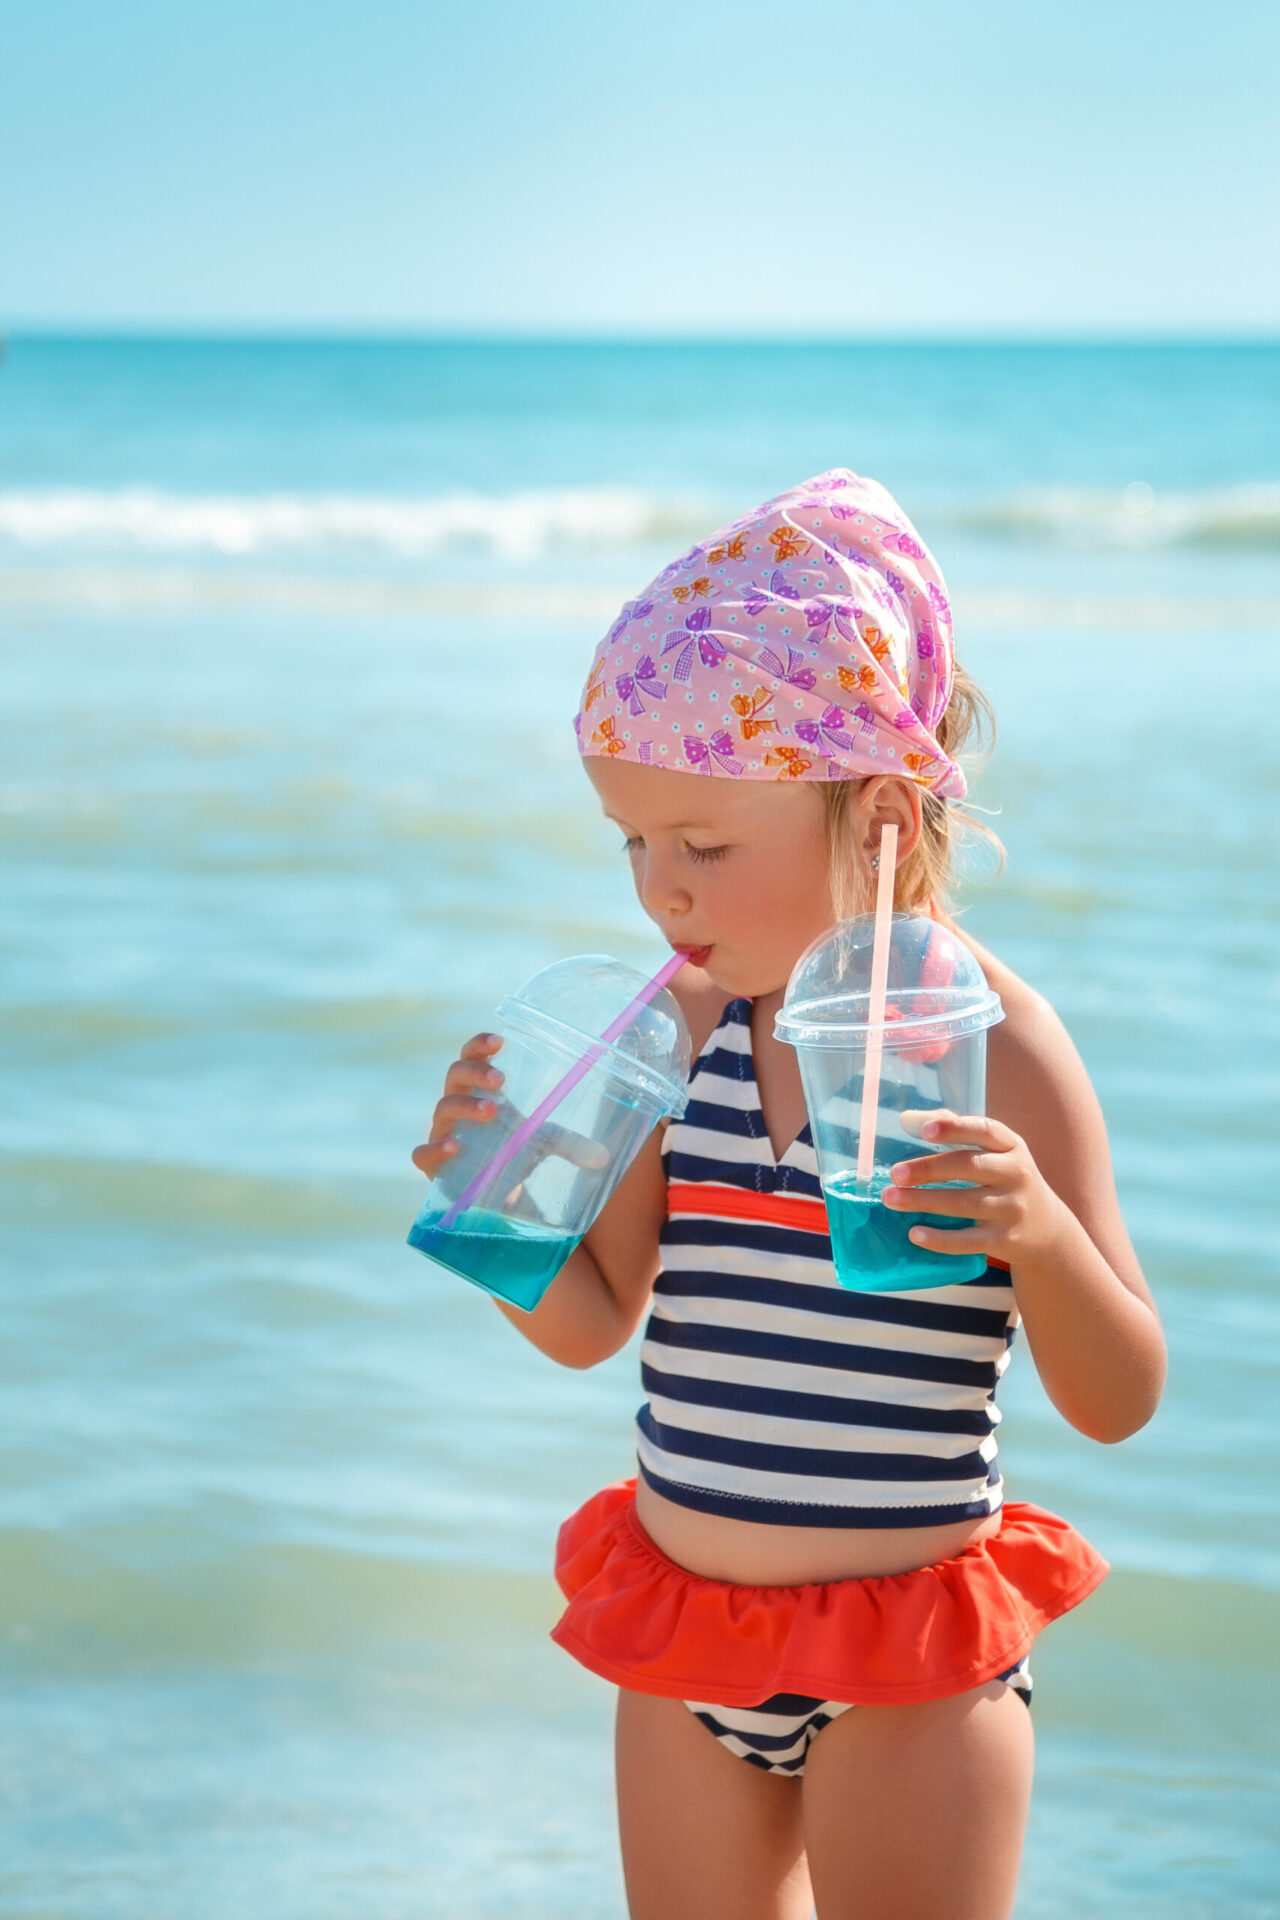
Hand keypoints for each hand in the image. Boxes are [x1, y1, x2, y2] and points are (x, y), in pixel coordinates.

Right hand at [411, 1033, 607, 1210]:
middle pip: (454, 1076)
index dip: (479, 1046)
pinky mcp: (433, 1166)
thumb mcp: (542, 1143)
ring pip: (443, 1109)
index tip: (499, 1041)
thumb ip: (570, 1144)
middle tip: (500, 1078)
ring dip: (466, 1105)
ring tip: (493, 1110)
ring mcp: (442, 1135)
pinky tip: (455, 1147)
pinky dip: (435, 1148)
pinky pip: (423, 1153)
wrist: (494, 1197)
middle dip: (475, 1071)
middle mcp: (457, 1108)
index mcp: (479, 1092)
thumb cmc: (512, 1154)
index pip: (471, 1057)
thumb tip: (603, 1156)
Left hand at [880, 1110, 1070, 1264]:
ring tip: (891, 1198)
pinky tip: (915, 1233)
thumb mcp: (996, 1153)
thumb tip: (910, 1119)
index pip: (985, 1130)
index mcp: (1012, 1147)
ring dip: (924, 1201)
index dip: (955, 1128)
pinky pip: (969, 1240)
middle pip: (970, 1166)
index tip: (924, 1130)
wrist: (1047, 1229)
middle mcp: (1016, 1175)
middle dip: (929, 1169)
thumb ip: (957, 1132)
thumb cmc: (1007, 1181)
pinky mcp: (1005, 1239)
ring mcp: (1012, 1209)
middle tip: (895, 1173)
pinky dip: (941, 1239)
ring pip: (964, 1203)